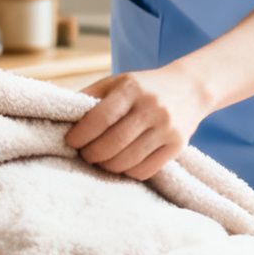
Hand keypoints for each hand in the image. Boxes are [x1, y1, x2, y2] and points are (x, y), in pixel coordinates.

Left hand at [63, 67, 210, 180]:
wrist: (190, 88)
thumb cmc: (145, 87)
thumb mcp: (118, 82)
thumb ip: (91, 95)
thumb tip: (62, 116)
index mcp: (132, 89)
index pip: (100, 119)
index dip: (80, 135)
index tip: (71, 142)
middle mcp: (151, 108)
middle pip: (112, 144)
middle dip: (91, 154)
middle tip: (85, 155)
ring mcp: (166, 128)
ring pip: (127, 161)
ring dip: (107, 166)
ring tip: (101, 161)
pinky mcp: (177, 146)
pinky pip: (145, 170)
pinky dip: (128, 172)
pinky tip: (122, 165)